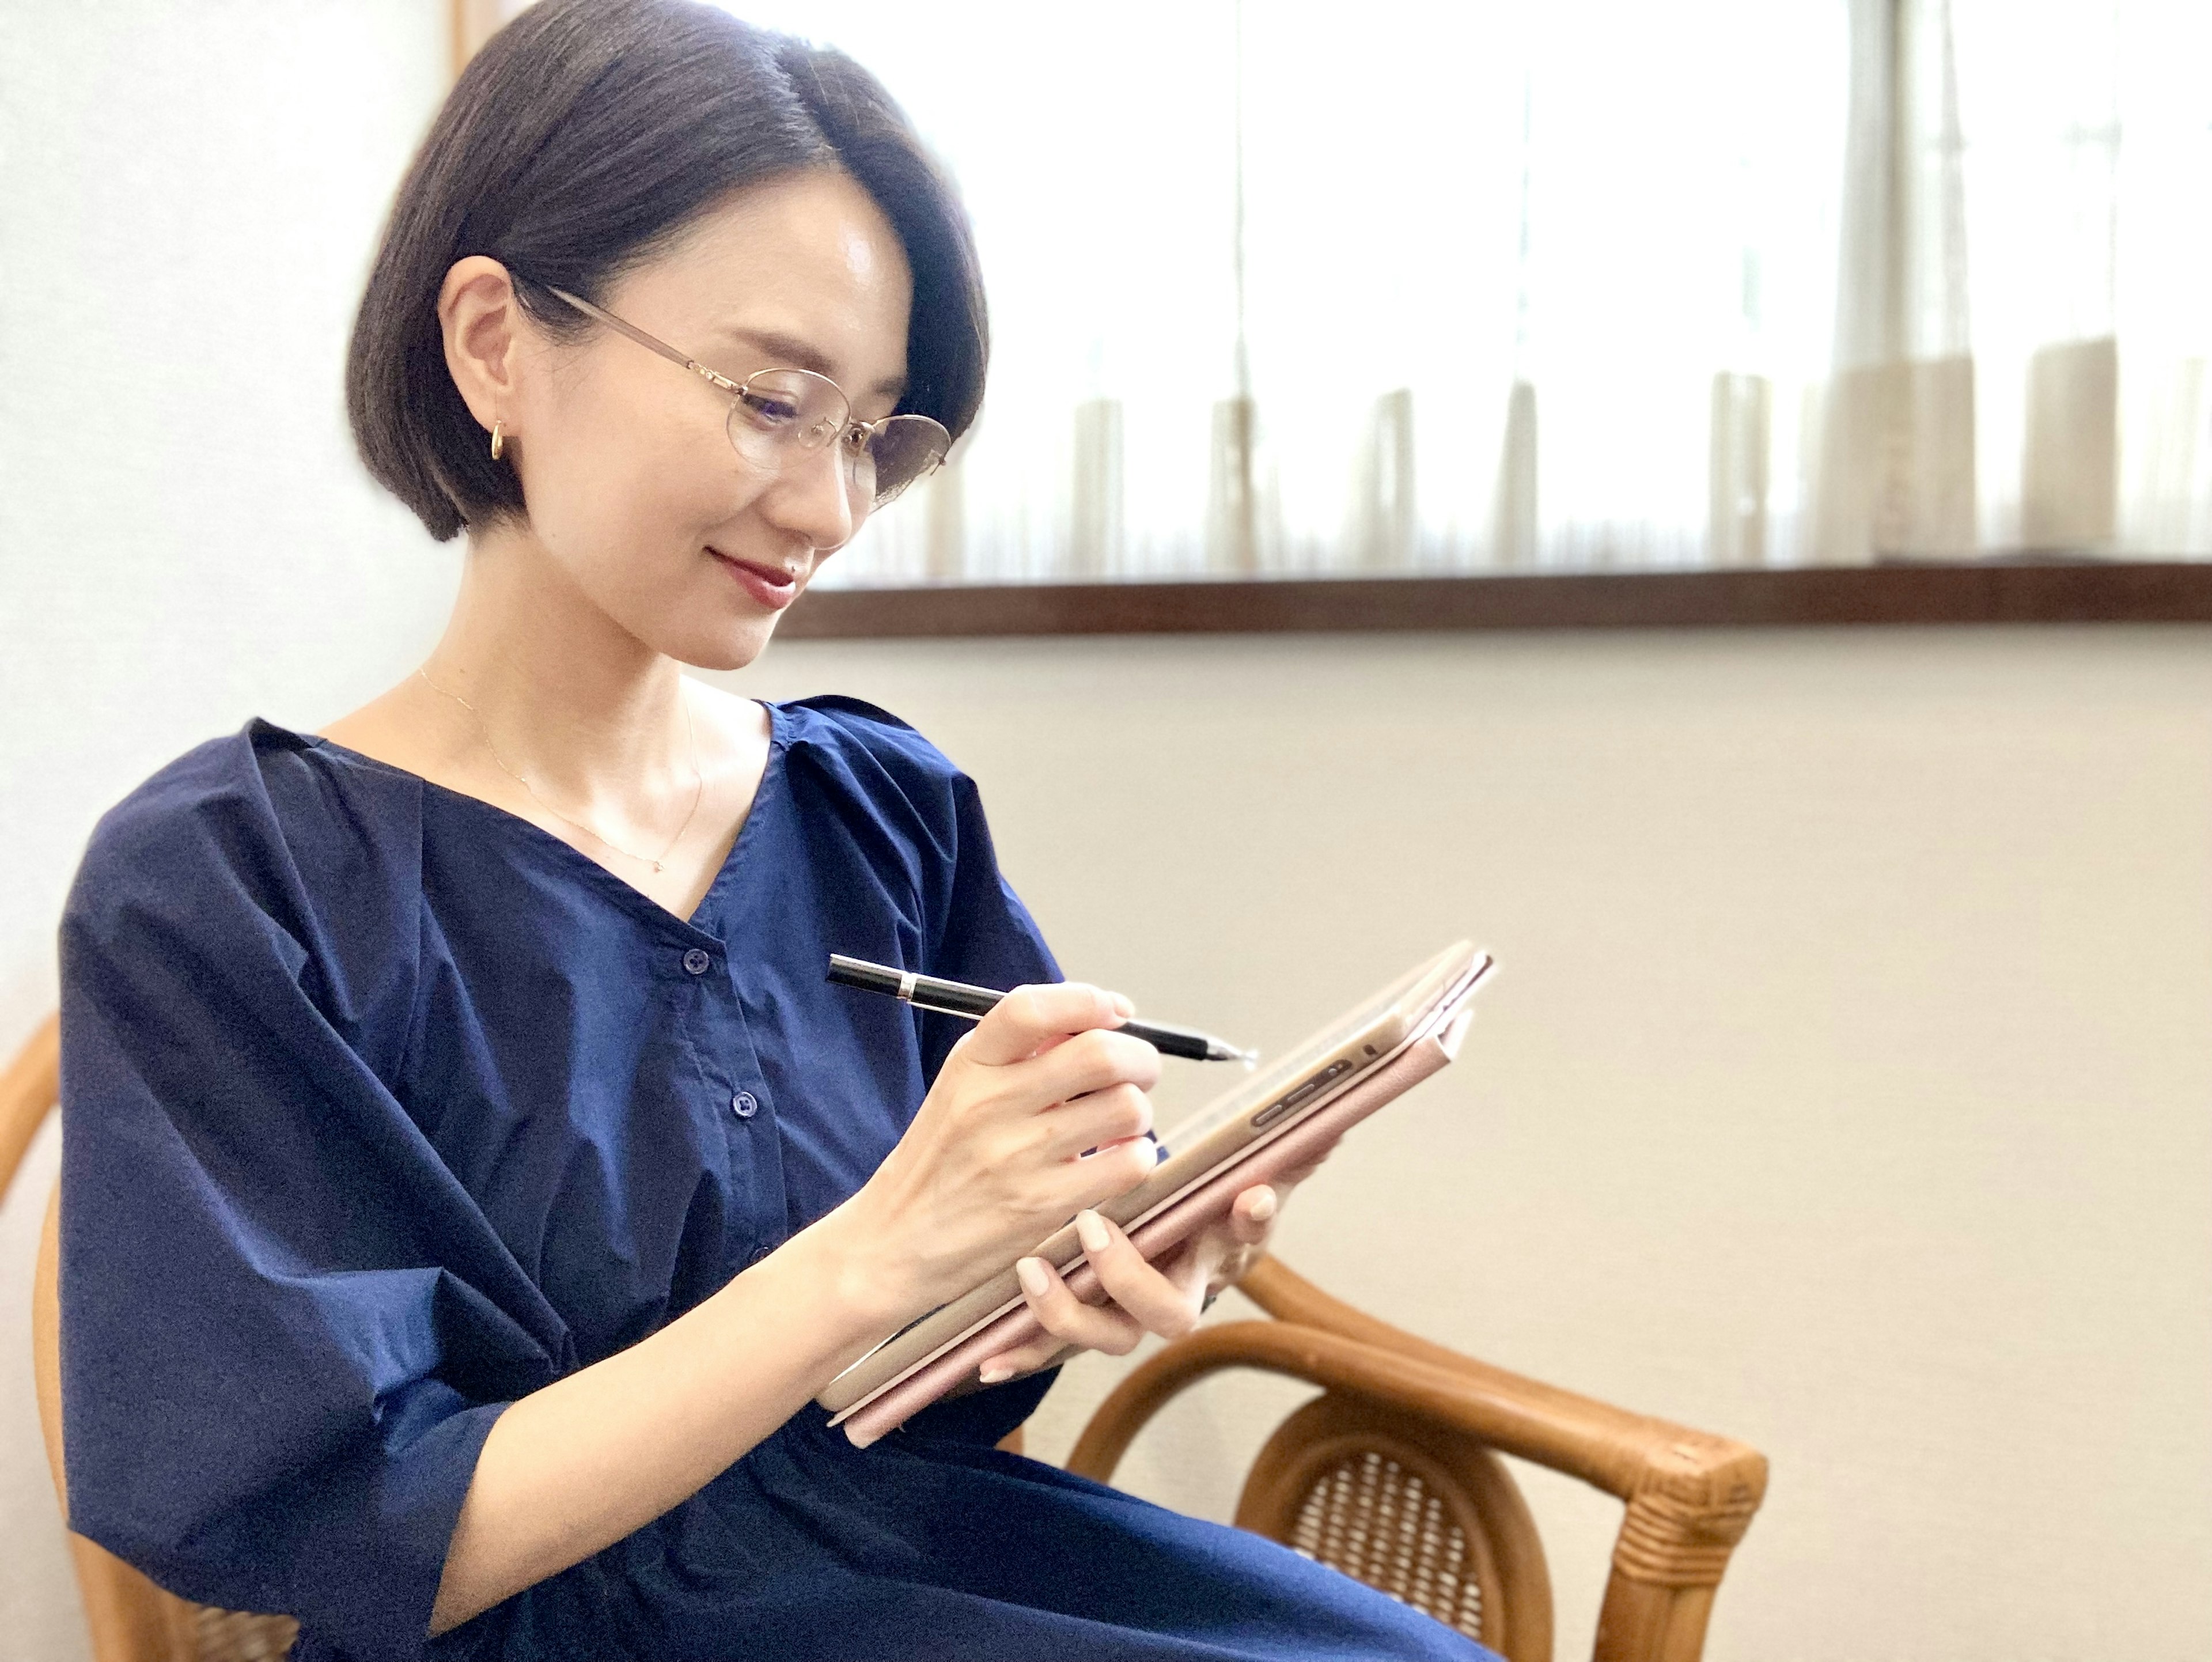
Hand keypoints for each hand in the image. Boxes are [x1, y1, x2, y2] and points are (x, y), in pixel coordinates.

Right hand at [836, 983, 1163, 1322]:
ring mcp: (1017, 1158)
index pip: (1030, 1009)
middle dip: (1139, 1058)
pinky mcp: (1043, 1207)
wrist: (895, 1242)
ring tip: (1120, 1124)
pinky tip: (1117, 1160)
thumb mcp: (962, 1087)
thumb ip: (1022, 1051)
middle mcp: (991, 1105)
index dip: (1087, 1000)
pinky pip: (1128, 1164)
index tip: (1114, 1010)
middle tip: (1139, 1072)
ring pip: (1125, 1108)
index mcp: (970, 1065)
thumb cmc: (942, 1159)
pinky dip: (1138, 1156)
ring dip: (1138, 1112)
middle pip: (1100, 1055)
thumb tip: (1103, 1016)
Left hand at [971, 1145, 1335, 1382]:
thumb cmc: (1199, 1206)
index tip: (1249, 1196)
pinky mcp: (1085, 1323)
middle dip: (1131, 1275)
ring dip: (1069, 1313)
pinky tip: (987, 1360)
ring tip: (1034, 1272)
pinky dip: (1023, 1354)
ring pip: (1110, 1336)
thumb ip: (1281, 1151)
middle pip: (1171, 1313)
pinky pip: (1054, 1350)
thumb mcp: (1238, 1171)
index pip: (1247, 1237)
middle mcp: (1179, 1289)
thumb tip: (1335, 1123)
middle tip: (1097, 1227)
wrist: (1161, 1246)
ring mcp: (1131, 1314)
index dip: (1251, 1224)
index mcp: (1219, 1247)